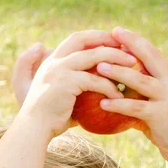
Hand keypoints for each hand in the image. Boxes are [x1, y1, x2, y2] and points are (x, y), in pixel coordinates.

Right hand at [17, 30, 136, 138]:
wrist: (33, 130)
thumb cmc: (49, 118)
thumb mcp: (62, 96)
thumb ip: (77, 84)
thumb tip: (102, 82)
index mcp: (51, 61)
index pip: (77, 39)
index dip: (97, 37)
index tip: (115, 42)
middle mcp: (54, 62)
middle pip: (84, 39)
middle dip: (108, 40)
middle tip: (127, 48)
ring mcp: (58, 71)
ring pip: (94, 56)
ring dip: (116, 59)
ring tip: (134, 65)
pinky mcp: (65, 83)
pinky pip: (95, 80)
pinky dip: (109, 86)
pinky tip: (119, 95)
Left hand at [95, 28, 167, 164]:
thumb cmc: (166, 126)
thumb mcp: (154, 104)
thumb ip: (139, 92)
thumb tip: (114, 83)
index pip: (153, 53)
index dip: (136, 41)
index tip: (118, 30)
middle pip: (150, 59)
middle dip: (131, 45)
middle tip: (110, 35)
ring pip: (141, 81)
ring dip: (119, 73)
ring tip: (99, 67)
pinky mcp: (162, 116)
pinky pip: (137, 108)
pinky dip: (119, 104)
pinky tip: (102, 103)